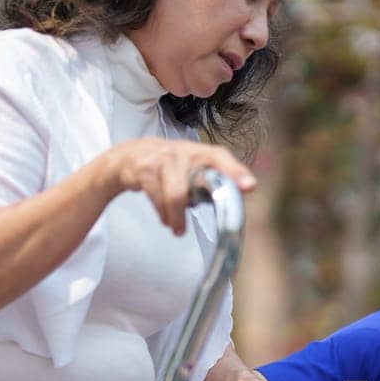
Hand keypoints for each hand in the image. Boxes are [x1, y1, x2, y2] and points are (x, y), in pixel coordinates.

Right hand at [103, 138, 256, 232]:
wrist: (129, 157)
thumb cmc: (169, 166)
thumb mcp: (192, 169)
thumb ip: (213, 183)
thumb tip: (235, 202)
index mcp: (200, 153)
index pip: (221, 157)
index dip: (236, 171)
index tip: (249, 186)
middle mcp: (182, 152)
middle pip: (197, 178)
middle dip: (200, 201)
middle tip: (195, 223)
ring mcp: (162, 159)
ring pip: (175, 194)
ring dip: (176, 216)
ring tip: (177, 228)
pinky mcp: (143, 169)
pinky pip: (157, 197)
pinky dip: (163, 213)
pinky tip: (166, 219)